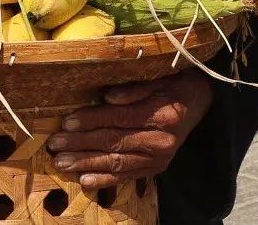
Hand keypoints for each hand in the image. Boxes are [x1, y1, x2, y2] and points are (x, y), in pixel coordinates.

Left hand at [47, 70, 211, 188]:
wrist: (203, 102)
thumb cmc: (177, 83)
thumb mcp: (160, 77)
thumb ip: (135, 88)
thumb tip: (107, 96)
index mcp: (160, 114)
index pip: (118, 119)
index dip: (91, 120)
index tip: (66, 121)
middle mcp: (160, 141)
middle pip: (113, 142)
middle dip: (81, 145)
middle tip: (55, 145)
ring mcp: (158, 158)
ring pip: (117, 162)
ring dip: (86, 164)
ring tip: (62, 163)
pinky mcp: (156, 168)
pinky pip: (128, 176)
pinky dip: (105, 179)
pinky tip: (85, 181)